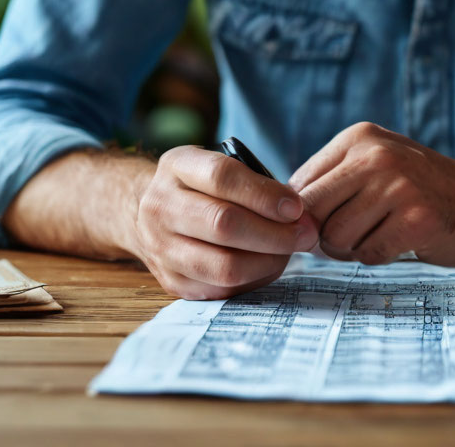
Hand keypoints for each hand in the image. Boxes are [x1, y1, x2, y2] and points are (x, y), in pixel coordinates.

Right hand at [131, 146, 318, 299]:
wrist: (148, 214)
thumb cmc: (200, 187)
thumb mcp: (217, 165)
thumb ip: (254, 181)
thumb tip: (298, 214)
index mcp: (176, 166)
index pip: (221, 177)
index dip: (265, 195)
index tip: (296, 207)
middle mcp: (161, 206)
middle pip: (223, 224)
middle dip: (275, 233)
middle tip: (305, 235)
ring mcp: (161, 247)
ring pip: (224, 265)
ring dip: (268, 261)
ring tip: (289, 252)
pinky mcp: (171, 281)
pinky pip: (222, 289)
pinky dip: (253, 279)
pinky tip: (267, 265)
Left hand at [289, 123, 454, 266]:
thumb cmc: (418, 190)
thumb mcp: (372, 167)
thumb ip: (328, 185)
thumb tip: (280, 221)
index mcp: (359, 137)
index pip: (298, 185)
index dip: (303, 216)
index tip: (323, 223)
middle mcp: (377, 155)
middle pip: (311, 212)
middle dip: (321, 236)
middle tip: (349, 236)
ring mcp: (399, 185)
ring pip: (336, 238)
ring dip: (351, 249)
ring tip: (378, 234)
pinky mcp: (418, 218)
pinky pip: (368, 254)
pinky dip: (377, 257)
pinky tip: (399, 241)